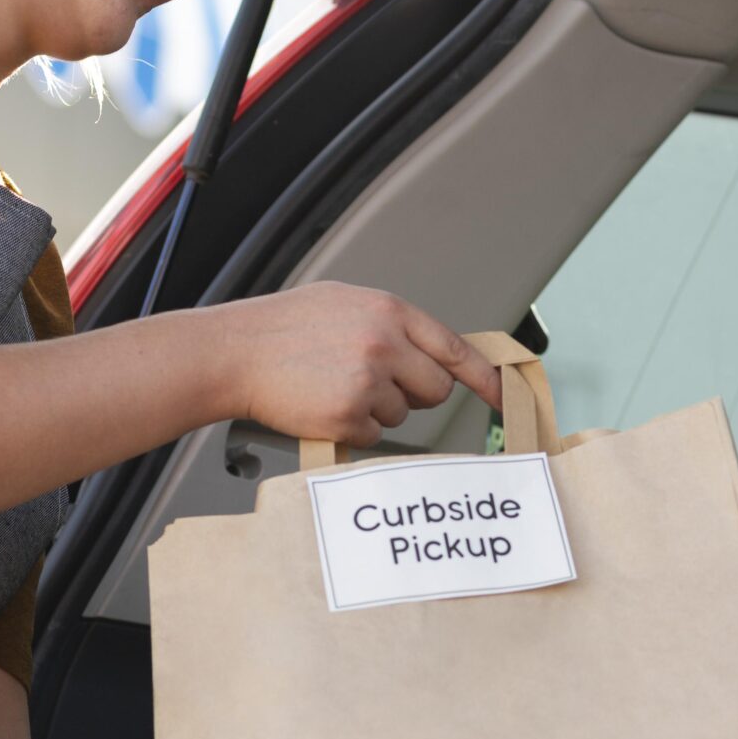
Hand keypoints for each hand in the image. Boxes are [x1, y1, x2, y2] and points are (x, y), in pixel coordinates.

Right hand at [210, 283, 503, 447]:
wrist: (235, 352)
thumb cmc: (284, 329)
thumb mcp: (345, 304)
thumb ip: (392, 324)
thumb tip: (429, 351)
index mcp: (390, 311)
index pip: (456, 348)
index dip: (484, 377)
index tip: (502, 396)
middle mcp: (385, 343)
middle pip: (437, 389)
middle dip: (416, 395)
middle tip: (376, 384)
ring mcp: (368, 380)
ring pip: (403, 414)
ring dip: (377, 409)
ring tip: (335, 385)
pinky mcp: (348, 414)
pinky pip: (373, 434)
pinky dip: (352, 428)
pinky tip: (324, 404)